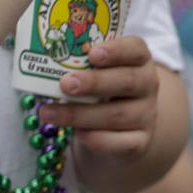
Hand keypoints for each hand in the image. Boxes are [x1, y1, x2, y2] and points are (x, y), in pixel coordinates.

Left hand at [40, 35, 159, 159]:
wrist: (122, 129)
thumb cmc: (102, 91)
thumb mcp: (98, 72)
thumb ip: (82, 65)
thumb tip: (45, 60)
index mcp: (140, 60)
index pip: (135, 49)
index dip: (116, 50)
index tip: (92, 53)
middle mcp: (148, 86)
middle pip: (128, 81)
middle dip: (94, 82)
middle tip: (66, 84)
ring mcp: (146, 115)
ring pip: (117, 115)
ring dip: (80, 114)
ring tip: (49, 112)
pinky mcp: (140, 142)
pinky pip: (119, 142)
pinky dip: (96, 139)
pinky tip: (76, 133)